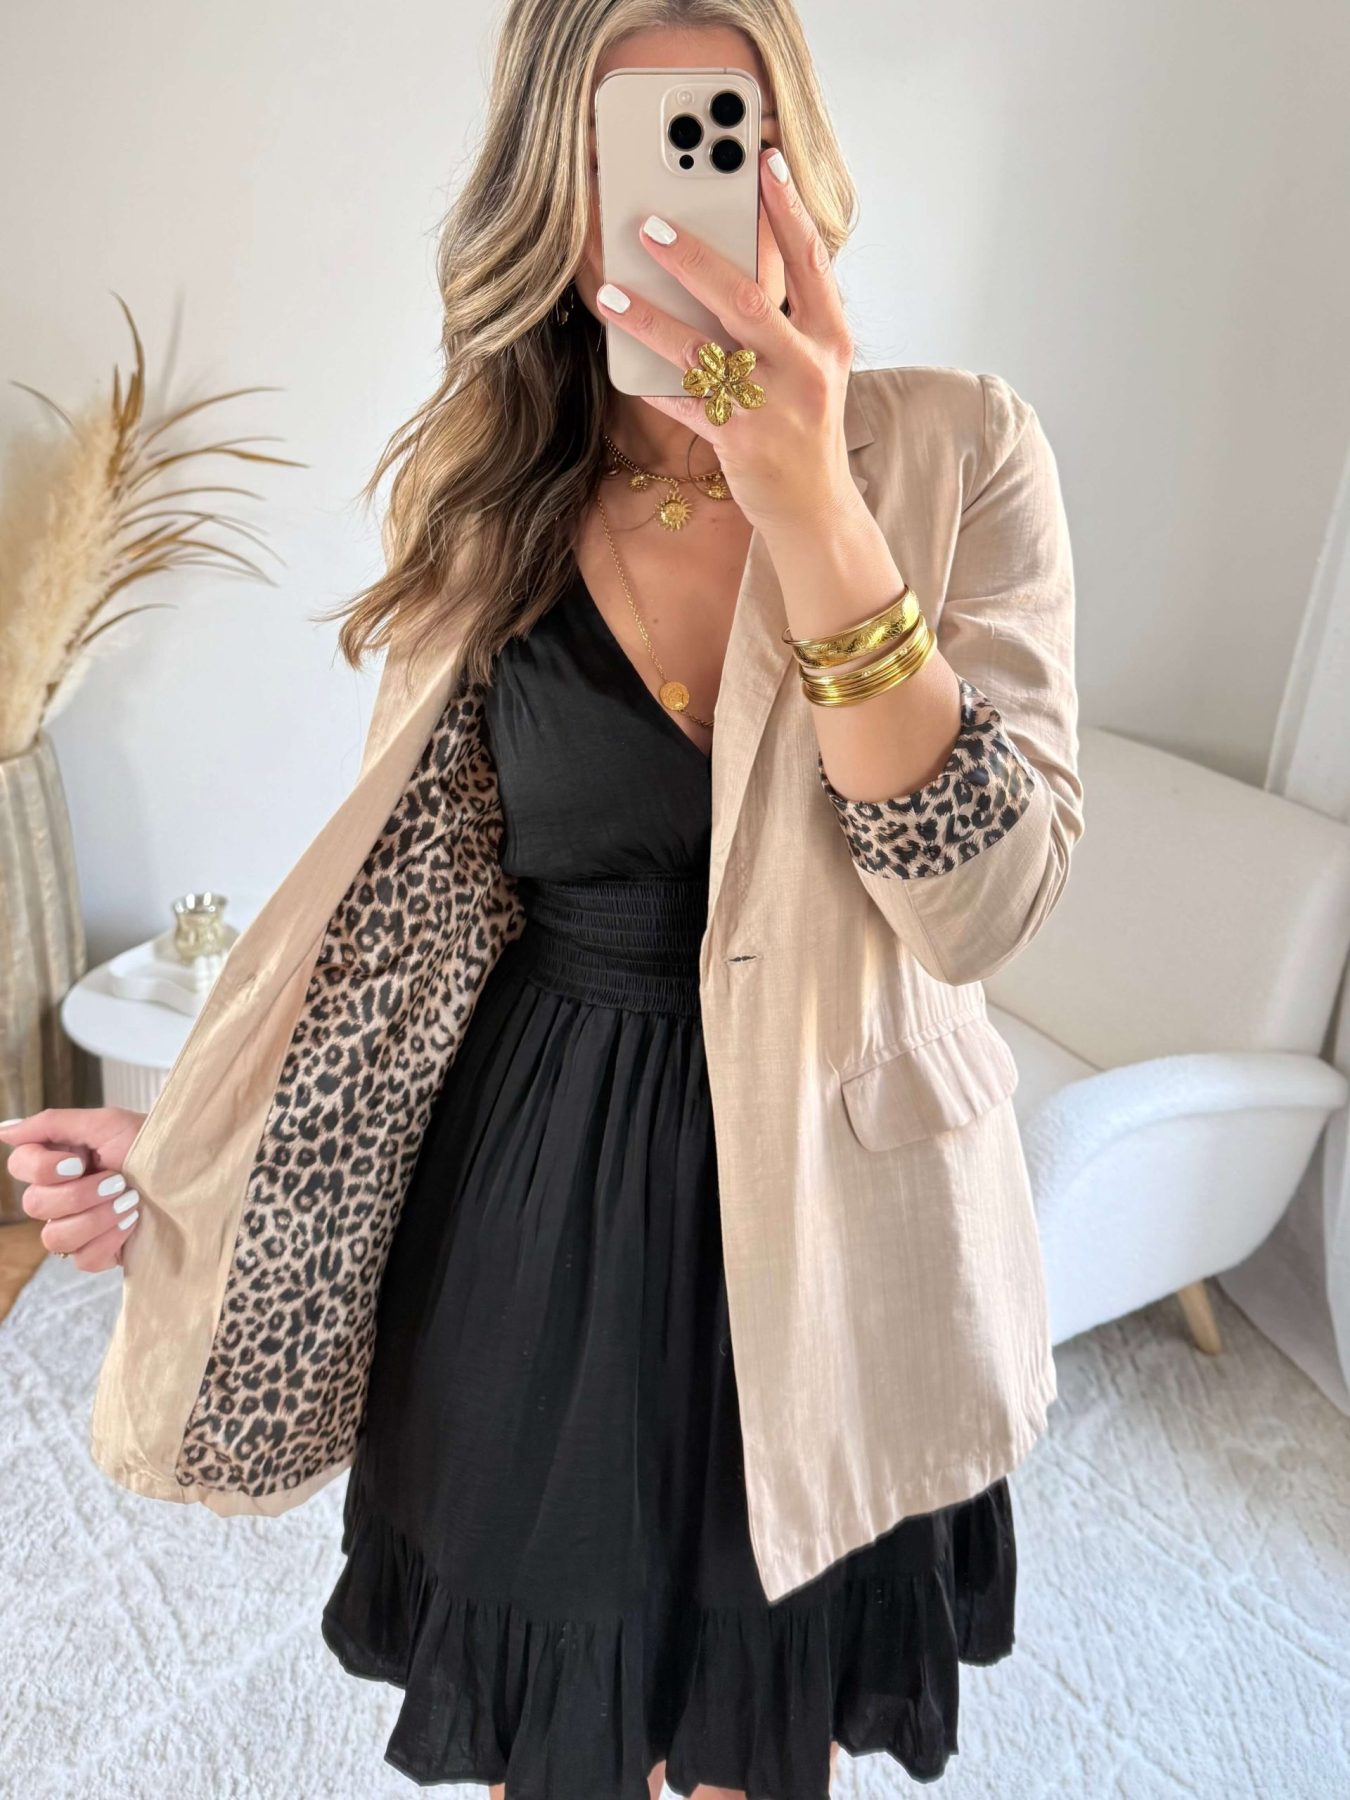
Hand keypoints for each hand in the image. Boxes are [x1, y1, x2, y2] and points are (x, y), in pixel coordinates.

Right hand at [1, 1108, 147, 1270]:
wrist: (195, 1175)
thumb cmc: (155, 1144)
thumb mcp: (108, 1123)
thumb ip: (53, 1123)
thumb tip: (4, 1130)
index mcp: (61, 1160)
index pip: (20, 1166)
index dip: (42, 1168)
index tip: (78, 1162)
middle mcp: (63, 1194)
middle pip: (35, 1205)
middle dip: (79, 1194)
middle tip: (117, 1181)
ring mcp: (79, 1226)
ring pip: (54, 1237)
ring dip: (96, 1218)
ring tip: (131, 1201)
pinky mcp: (99, 1253)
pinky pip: (82, 1259)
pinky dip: (109, 1240)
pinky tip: (133, 1223)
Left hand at [595, 147, 856, 538]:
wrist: (814, 507)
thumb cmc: (803, 423)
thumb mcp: (812, 364)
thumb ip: (786, 315)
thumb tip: (730, 255)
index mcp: (831, 337)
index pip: (811, 260)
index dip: (787, 209)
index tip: (763, 161)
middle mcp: (806, 367)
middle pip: (748, 301)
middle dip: (697, 259)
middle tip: (652, 225)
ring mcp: (773, 407)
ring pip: (705, 352)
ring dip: (652, 319)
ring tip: (612, 291)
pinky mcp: (741, 442)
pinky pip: (686, 405)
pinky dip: (654, 382)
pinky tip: (623, 359)